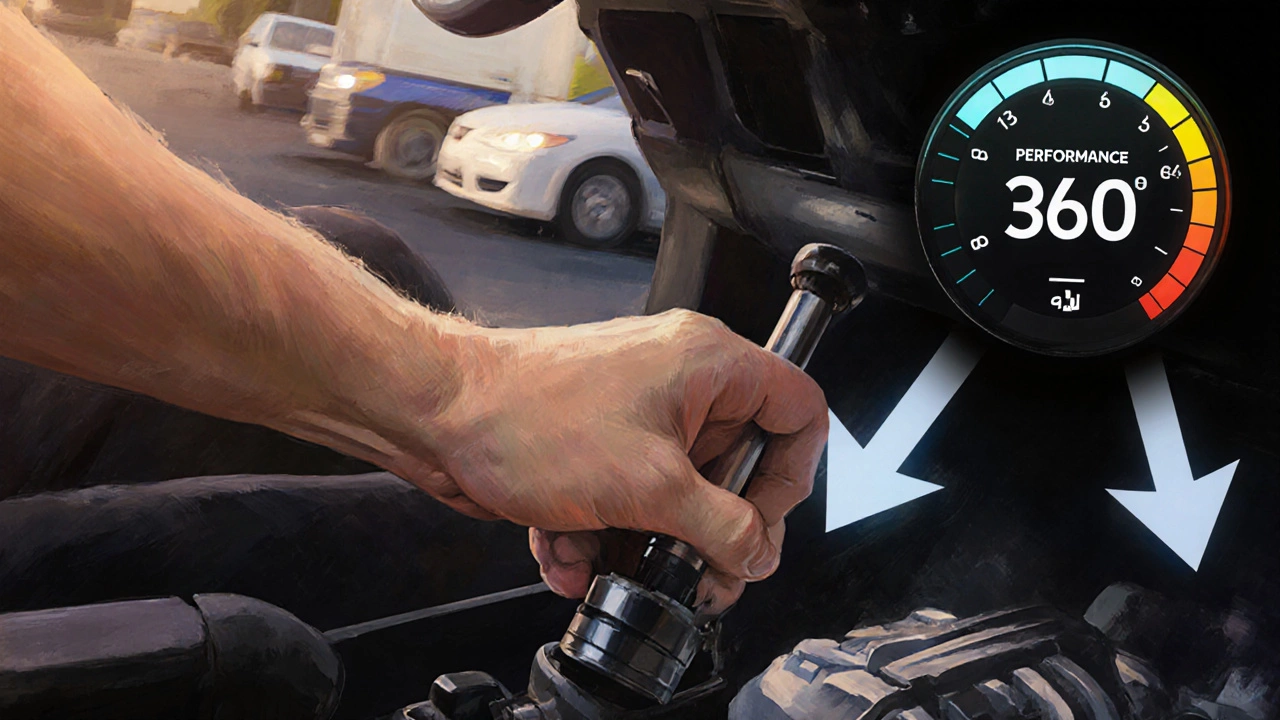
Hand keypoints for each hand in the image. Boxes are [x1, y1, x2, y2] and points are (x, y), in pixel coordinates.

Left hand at [398, 310, 827, 613]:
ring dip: (645, 539)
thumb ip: (722, 528)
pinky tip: (567, 548)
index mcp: (709, 364)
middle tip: (698, 569)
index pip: (797, 410)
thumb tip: (757, 553)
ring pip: (676, 492)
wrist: (437, 414)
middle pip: (736, 465)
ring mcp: (637, 411)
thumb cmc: (528, 418)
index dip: (791, 475)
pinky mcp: (599, 442)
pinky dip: (602, 531)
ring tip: (611, 555)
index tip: (759, 523)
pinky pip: (627, 497)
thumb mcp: (651, 489)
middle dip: (707, 529)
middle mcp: (679, 380)